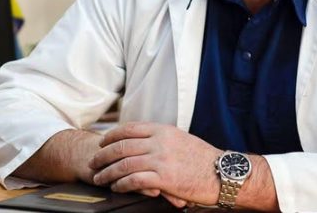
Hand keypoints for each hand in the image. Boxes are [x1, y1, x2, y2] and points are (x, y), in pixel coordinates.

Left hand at [88, 122, 221, 206]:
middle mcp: (159, 142)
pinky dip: (121, 184)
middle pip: (122, 146)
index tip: (102, 142)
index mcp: (163, 130)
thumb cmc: (204, 159)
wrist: (223, 173)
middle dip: (103, 155)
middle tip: (94, 162)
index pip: (130, 129)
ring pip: (124, 164)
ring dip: (107, 172)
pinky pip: (134, 180)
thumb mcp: (181, 140)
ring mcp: (161, 159)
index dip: (112, 136)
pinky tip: (117, 187)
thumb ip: (162, 139)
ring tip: (100, 178)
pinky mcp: (164, 178)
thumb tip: (144, 144)